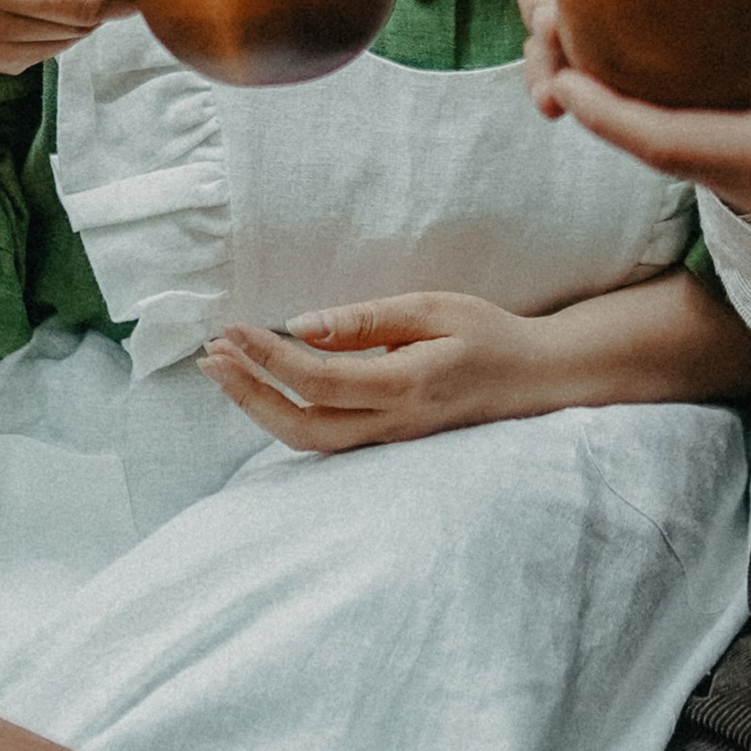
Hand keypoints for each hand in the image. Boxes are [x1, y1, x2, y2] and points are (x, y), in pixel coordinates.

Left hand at [200, 293, 577, 457]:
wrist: (540, 380)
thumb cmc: (491, 335)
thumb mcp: (433, 309)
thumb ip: (367, 320)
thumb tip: (302, 325)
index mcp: (407, 386)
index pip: (319, 381)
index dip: (268, 358)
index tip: (232, 329)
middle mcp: (395, 424)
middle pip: (302, 425)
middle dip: (248, 393)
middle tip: (210, 355)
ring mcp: (393, 440)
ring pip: (310, 440)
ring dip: (260, 406)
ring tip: (226, 370)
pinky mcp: (391, 441)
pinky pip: (327, 439)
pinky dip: (287, 415)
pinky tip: (265, 391)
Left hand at [533, 0, 750, 378]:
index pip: (665, 141)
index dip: (605, 111)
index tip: (561, 74)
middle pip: (651, 145)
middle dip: (594, 95)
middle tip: (561, 31)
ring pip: (676, 153)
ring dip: (626, 109)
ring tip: (595, 45)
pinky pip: (708, 156)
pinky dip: (670, 119)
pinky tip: (673, 75)